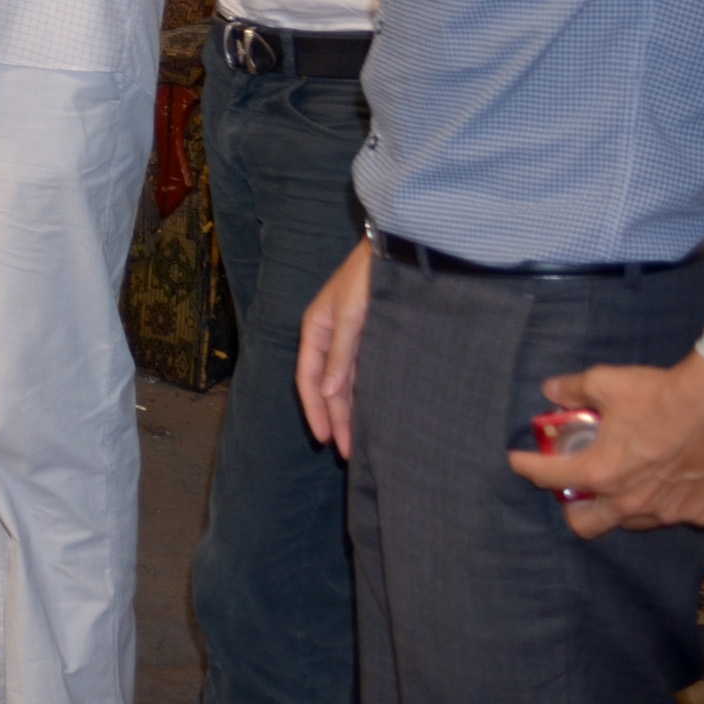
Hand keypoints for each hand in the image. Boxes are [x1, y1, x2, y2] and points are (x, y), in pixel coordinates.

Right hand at [296, 241, 372, 455]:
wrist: (396, 251)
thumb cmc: (368, 277)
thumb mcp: (351, 315)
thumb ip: (340, 355)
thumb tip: (326, 393)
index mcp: (315, 329)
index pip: (307, 378)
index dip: (314, 410)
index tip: (324, 438)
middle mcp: (330, 337)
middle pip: (326, 386)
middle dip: (334, 418)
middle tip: (345, 452)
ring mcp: (350, 338)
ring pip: (345, 383)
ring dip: (349, 410)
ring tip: (358, 440)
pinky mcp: (371, 337)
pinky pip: (362, 373)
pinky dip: (364, 394)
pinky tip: (371, 413)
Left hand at [508, 357, 703, 536]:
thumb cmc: (663, 395)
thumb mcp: (606, 383)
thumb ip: (573, 390)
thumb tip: (551, 390)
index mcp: (601, 474)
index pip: (548, 479)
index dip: (526, 467)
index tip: (519, 462)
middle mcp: (632, 504)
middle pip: (587, 525)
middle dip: (575, 509)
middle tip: (577, 486)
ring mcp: (669, 514)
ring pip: (632, 522)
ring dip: (622, 505)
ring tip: (627, 479)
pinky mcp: (703, 514)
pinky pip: (675, 514)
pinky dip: (666, 501)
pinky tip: (671, 479)